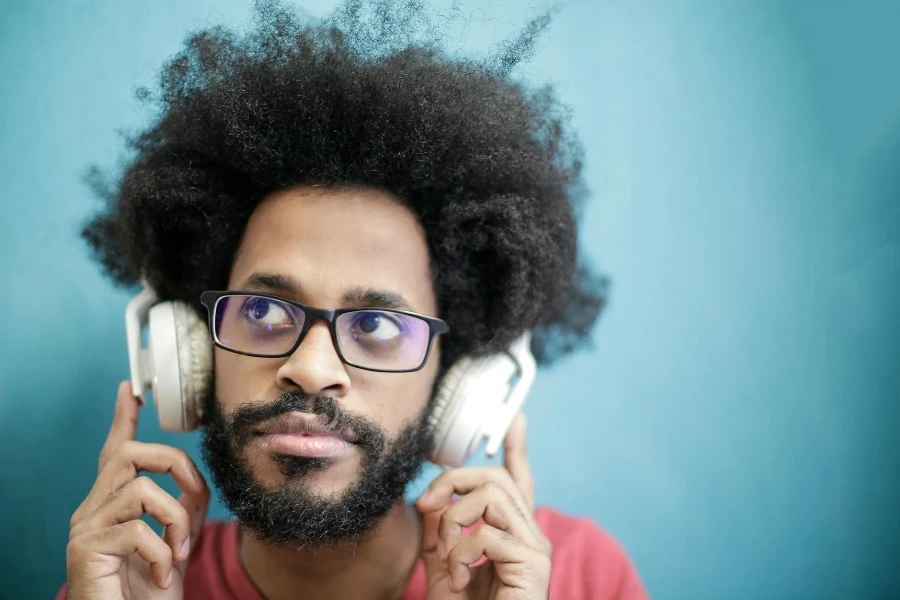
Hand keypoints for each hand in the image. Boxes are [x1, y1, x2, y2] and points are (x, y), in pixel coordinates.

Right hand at [66, 382, 209, 599]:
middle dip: (174, 463)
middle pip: (130, 455)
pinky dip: (162, 552)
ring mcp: (85, 529)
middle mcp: (91, 511)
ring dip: (175, 521)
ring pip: (141, 489)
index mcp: (111, 507)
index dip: (124, 420)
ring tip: (176, 554)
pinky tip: (160, 575)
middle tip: (196, 495)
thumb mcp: (174, 544)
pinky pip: (137, 529)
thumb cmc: (146, 595)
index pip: (116, 454)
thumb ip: (182, 511)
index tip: (130, 391)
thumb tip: (196, 483)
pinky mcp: (85, 550)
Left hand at [417, 414, 551, 599]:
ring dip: (453, 519)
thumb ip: (438, 530)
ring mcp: (536, 547)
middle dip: (452, 481)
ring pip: (491, 494)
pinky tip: (458, 577)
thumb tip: (432, 498)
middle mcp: (529, 533)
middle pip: (494, 477)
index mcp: (511, 532)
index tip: (516, 420)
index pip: (518, 481)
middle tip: (427, 507)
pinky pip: (486, 533)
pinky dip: (460, 552)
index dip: (517, 449)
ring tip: (446, 555)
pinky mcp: (534, 563)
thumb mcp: (443, 565)